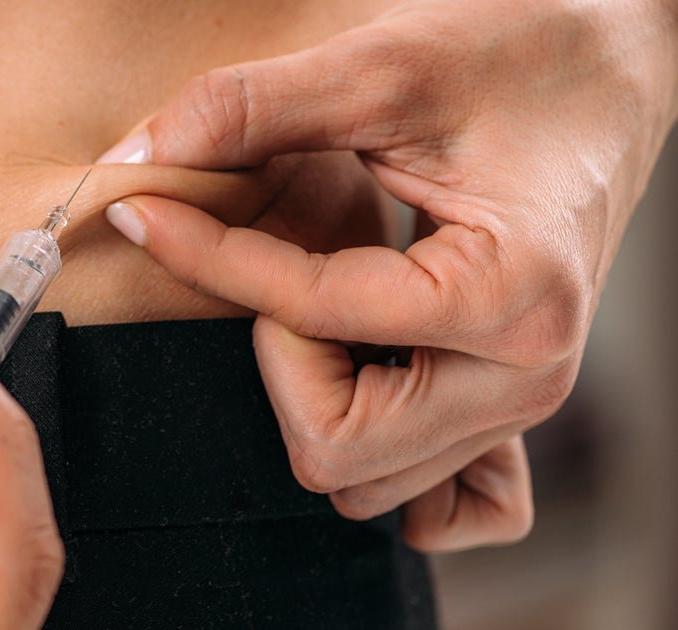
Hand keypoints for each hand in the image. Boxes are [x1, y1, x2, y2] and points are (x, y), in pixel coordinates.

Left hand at [98, 0, 677, 550]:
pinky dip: (385, 459)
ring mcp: (522, 406)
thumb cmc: (517, 57)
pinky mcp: (511, 414)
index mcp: (507, 294)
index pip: (308, 317)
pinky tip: (368, 379)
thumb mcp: (383, 67)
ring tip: (329, 301)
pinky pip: (442, 508)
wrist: (611, 71)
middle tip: (289, 264)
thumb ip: (252, 109)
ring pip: (362, 478)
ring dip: (315, 395)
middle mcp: (526, 375)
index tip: (146, 212)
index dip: (206, 260)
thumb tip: (138, 159)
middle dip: (278, 354)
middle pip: (332, 446)